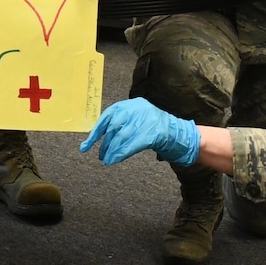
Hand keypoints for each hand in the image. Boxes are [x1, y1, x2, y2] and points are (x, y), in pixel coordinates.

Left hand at [79, 98, 199, 165]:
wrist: (178, 134)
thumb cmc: (154, 129)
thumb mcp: (137, 119)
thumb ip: (122, 123)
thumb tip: (99, 136)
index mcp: (133, 104)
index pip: (109, 115)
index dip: (97, 130)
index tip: (87, 144)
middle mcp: (138, 109)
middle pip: (114, 127)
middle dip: (105, 143)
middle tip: (100, 155)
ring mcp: (146, 121)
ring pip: (121, 137)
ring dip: (111, 150)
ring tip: (106, 160)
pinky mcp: (151, 134)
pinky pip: (131, 144)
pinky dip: (120, 153)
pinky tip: (113, 160)